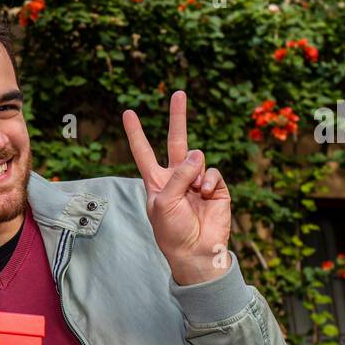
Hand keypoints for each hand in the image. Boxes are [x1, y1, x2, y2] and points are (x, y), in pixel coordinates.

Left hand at [123, 90, 232, 285]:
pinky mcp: (216, 188)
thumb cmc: (172, 231)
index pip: (143, 152)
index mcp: (156, 182)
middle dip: (178, 117)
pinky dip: (208, 182)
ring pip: (197, 159)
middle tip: (178, 93)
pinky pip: (212, 173)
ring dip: (194, 173)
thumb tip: (198, 153)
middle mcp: (176, 178)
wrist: (196, 251)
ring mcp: (197, 182)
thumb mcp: (164, 202)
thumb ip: (178, 175)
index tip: (128, 112)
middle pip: (176, 141)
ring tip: (194, 192)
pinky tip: (205, 195)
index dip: (136, 133)